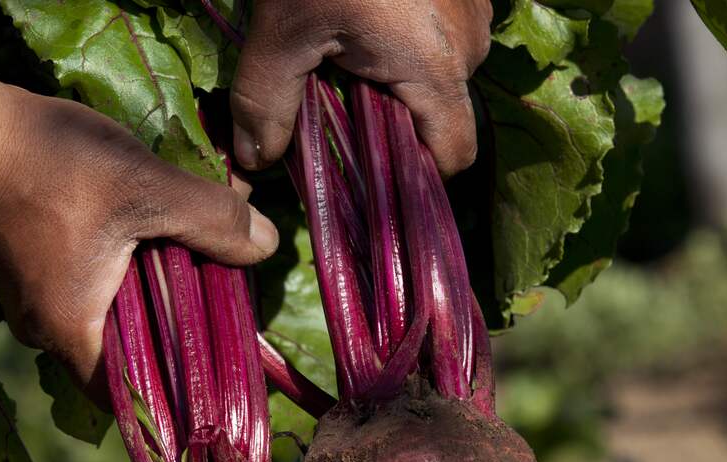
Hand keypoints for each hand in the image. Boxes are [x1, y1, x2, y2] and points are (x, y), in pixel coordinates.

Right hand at [0, 85, 277, 399]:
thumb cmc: (50, 162)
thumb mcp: (146, 187)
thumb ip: (212, 220)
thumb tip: (267, 246)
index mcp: (74, 334)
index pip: (138, 397)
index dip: (185, 388)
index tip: (226, 364)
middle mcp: (48, 333)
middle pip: (131, 357)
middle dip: (180, 333)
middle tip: (225, 305)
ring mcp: (34, 304)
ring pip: (114, 320)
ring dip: (156, 298)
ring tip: (199, 267)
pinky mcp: (31, 272)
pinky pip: (93, 292)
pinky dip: (129, 276)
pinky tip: (155, 241)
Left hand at [231, 0, 492, 175]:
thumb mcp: (281, 30)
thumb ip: (264, 104)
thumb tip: (254, 163)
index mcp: (434, 66)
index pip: (451, 159)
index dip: (413, 180)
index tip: (368, 177)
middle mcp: (468, 46)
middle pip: (439, 122)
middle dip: (391, 128)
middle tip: (336, 110)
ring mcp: (472, 13)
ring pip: (437, 82)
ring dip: (395, 86)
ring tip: (345, 62)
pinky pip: (439, 43)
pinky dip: (403, 50)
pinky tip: (365, 28)